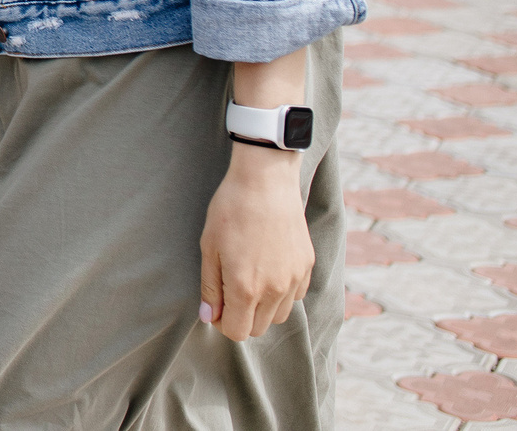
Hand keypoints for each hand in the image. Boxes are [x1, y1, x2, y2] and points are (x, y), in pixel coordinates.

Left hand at [197, 145, 315, 340]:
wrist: (265, 182)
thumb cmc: (230, 211)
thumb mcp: (210, 248)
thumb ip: (211, 288)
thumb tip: (209, 318)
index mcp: (246, 288)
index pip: (237, 332)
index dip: (222, 325)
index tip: (216, 308)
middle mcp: (275, 290)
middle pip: (259, 328)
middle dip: (241, 318)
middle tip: (228, 293)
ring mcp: (294, 279)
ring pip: (279, 316)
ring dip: (262, 309)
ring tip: (248, 279)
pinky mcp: (307, 267)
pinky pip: (294, 296)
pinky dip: (281, 293)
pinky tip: (267, 269)